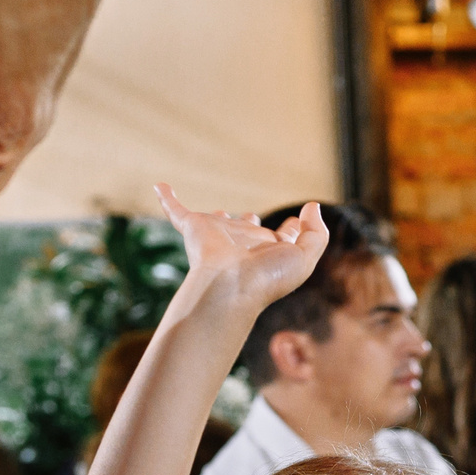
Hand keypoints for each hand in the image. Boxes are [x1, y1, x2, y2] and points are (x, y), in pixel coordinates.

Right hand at [157, 185, 327, 315]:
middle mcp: (243, 243)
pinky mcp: (193, 228)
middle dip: (250, 223)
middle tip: (252, 217)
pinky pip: (176, 211)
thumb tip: (312, 207)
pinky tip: (159, 187)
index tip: (297, 221)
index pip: (282, 238)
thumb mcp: (305, 256)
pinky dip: (167, 199)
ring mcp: (217, 236)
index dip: (292, 229)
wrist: (230, 286)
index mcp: (269, 251)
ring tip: (216, 212)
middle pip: (248, 229)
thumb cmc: (267, 278)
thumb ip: (316, 233)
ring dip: (216, 218)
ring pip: (217, 222)